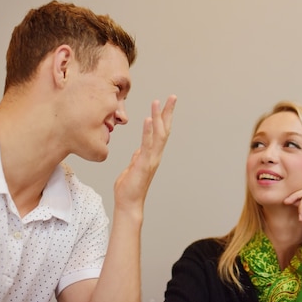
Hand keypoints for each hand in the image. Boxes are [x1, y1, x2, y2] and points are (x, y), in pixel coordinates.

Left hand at [113, 95, 176, 214]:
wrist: (128, 204)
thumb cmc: (129, 188)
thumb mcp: (133, 168)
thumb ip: (138, 158)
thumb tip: (139, 150)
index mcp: (152, 154)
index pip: (161, 132)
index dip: (164, 117)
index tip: (166, 103)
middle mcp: (155, 155)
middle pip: (164, 129)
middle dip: (168, 112)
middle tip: (173, 97)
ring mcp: (151, 159)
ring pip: (158, 134)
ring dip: (158, 117)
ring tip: (157, 102)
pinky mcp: (144, 163)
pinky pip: (147, 144)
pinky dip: (148, 131)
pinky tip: (148, 119)